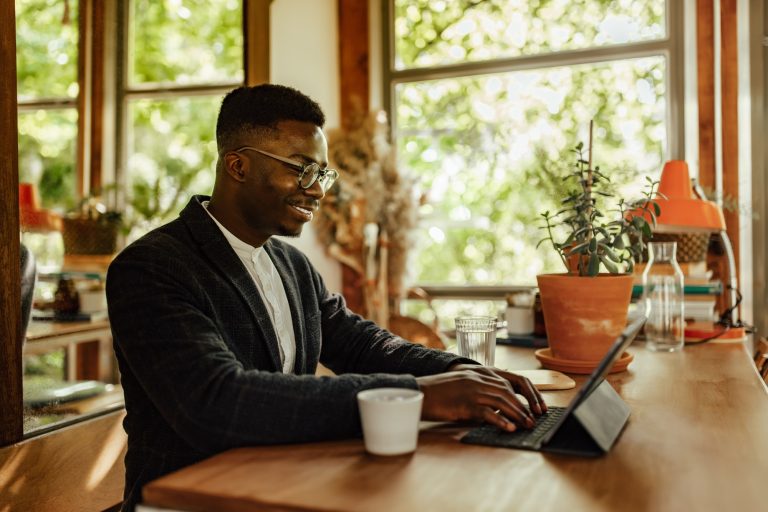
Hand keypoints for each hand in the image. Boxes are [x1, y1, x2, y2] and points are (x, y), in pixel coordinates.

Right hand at [416, 364, 546, 431]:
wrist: (419, 393)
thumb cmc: (437, 393)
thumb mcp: (461, 385)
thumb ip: (477, 390)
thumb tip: (494, 406)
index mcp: (477, 373)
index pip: (507, 382)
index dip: (521, 395)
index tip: (531, 407)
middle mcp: (477, 379)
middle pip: (507, 391)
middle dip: (523, 406)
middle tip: (532, 420)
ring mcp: (471, 390)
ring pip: (502, 401)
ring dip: (517, 414)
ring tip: (526, 425)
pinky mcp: (465, 403)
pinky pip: (488, 412)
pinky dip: (501, 420)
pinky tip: (509, 427)